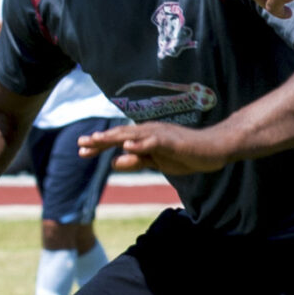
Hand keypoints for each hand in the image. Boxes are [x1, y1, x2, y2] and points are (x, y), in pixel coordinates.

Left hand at [77, 121, 226, 177]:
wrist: (213, 150)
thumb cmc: (185, 155)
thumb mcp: (157, 163)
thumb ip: (137, 161)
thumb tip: (115, 161)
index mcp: (145, 137)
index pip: (118, 140)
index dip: (99, 145)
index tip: (81, 150)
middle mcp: (149, 131)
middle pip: (120, 134)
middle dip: (99, 140)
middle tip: (80, 144)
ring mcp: (161, 134)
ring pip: (133, 134)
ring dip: (113, 137)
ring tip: (96, 141)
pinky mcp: (172, 141)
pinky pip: (154, 141)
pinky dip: (140, 143)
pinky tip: (127, 146)